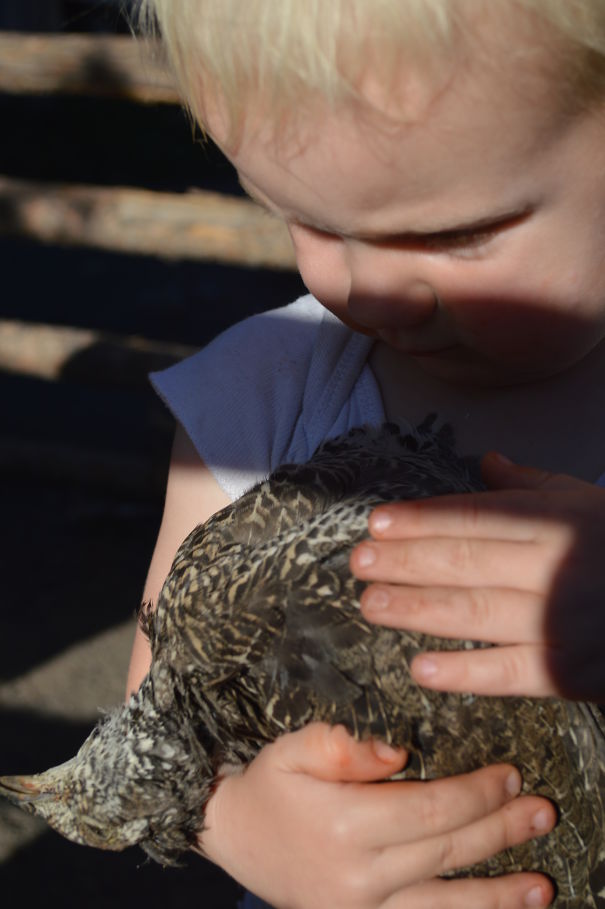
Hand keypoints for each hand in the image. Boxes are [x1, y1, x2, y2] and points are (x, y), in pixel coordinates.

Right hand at [199, 723, 554, 908]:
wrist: (231, 835)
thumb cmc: (268, 785)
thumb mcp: (293, 748)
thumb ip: (341, 745)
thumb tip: (395, 755)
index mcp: (344, 823)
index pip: (429, 809)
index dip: (475, 794)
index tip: (507, 776)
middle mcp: (358, 874)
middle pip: (446, 852)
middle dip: (499, 831)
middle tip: (539, 811)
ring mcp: (359, 908)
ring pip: (443, 903)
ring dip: (498, 893)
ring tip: (540, 885)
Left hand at [353, 453, 604, 700]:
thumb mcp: (588, 501)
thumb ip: (534, 484)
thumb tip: (486, 461)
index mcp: (559, 519)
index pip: (476, 517)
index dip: (422, 520)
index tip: (377, 523)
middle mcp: (558, 567)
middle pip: (465, 562)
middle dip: (404, 562)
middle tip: (358, 564)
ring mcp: (564, 622)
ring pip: (476, 614)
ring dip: (416, 610)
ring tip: (372, 605)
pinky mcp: (574, 673)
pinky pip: (510, 674)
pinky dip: (464, 672)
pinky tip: (421, 668)